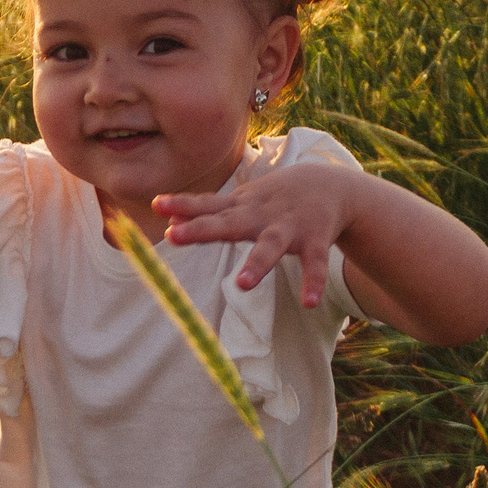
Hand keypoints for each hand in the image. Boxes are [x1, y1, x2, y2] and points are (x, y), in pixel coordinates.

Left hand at [153, 165, 368, 307]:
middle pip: (228, 224)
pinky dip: (313, 283)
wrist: (330, 184)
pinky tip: (308, 303)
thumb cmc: (274, 198)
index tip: (156, 204)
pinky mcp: (314, 241)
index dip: (182, 205)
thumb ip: (209, 212)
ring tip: (242, 285)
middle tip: (174, 236)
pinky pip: (314, 265)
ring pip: (270, 246)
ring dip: (257, 264)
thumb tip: (170, 220)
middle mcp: (260, 217)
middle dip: (201, 230)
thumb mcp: (241, 202)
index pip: (206, 205)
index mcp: (241, 208)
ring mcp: (288, 228)